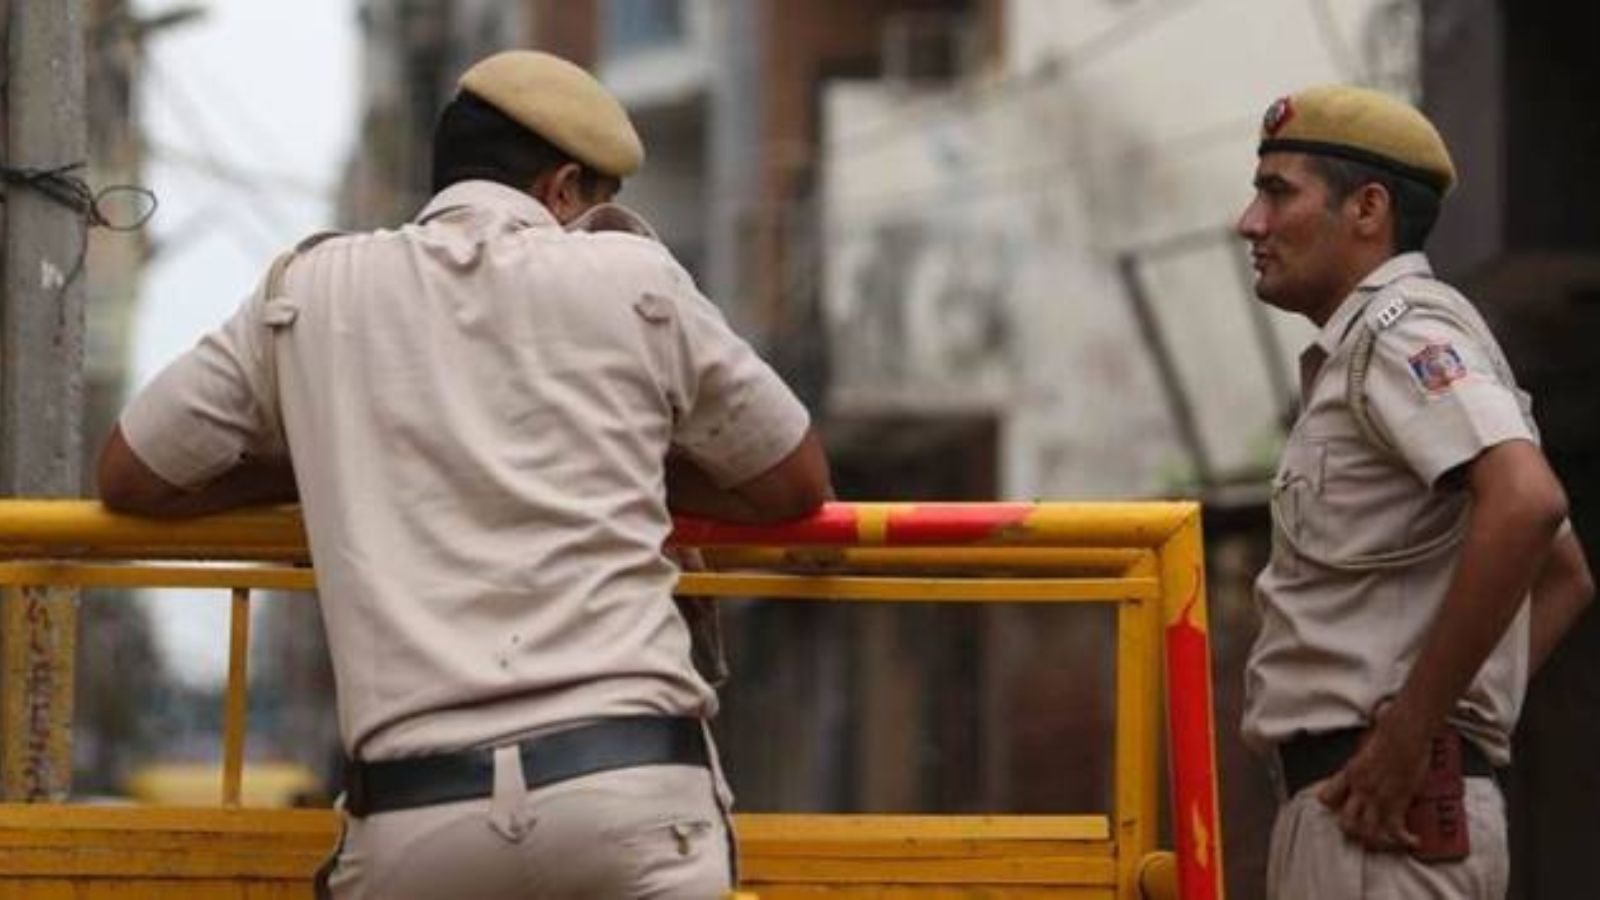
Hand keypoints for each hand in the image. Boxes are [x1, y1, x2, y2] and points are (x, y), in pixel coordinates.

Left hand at [1316, 705, 1427, 851]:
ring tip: (1385, 841)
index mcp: (1350, 772)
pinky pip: (1396, 830)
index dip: (1332, 806)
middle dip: (1352, 831)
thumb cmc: (1390, 728)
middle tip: (1363, 832)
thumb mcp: (1370, 741)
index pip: (1327, 796)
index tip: (1339, 809)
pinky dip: (1404, 839)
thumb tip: (1373, 726)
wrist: (1404, 731)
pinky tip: (1412, 840)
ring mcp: (1377, 798)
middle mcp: (1360, 788)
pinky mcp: (1397, 802)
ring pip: (1366, 831)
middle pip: (1345, 821)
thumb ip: (1368, 748)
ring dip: (1376, 840)